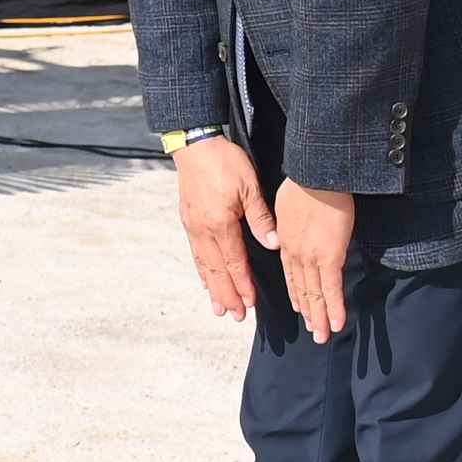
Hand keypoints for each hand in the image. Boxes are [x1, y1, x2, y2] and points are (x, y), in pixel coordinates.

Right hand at [173, 136, 277, 322]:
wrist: (195, 144)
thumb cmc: (224, 162)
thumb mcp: (249, 186)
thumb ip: (260, 218)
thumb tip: (273, 245)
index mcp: (221, 223)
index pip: (235, 262)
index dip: (243, 284)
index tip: (249, 303)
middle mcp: (204, 230)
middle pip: (217, 270)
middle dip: (227, 295)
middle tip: (235, 316)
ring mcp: (194, 226)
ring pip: (204, 265)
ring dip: (213, 288)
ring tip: (219, 308)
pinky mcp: (189, 220)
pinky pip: (196, 252)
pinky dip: (202, 270)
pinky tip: (206, 280)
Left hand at [271, 181, 357, 343]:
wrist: (317, 174)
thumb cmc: (306, 180)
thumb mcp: (286, 201)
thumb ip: (288, 220)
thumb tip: (290, 226)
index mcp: (286, 240)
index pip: (291, 273)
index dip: (296, 292)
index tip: (298, 306)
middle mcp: (296, 253)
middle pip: (303, 288)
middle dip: (308, 311)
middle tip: (312, 330)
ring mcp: (313, 257)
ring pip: (316, 294)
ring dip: (320, 317)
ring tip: (322, 335)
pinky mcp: (330, 257)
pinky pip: (332, 289)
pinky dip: (334, 308)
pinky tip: (336, 324)